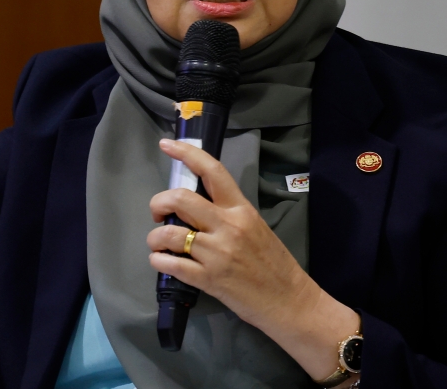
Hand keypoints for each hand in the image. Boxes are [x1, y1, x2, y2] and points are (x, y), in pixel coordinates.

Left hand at [147, 138, 358, 383]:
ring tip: (159, 244)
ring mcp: (217, 253)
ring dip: (155, 238)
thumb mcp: (255, 228)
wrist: (291, 301)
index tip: (166, 144)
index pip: (212, 171)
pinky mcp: (209, 279)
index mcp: (241, 209)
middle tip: (158, 213)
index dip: (186, 154)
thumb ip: (227, 215)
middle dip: (159, 202)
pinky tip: (162, 261)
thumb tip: (195, 206)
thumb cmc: (274, 264)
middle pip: (180, 199)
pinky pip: (171, 264)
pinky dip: (158, 260)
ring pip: (169, 233)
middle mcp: (228, 226)